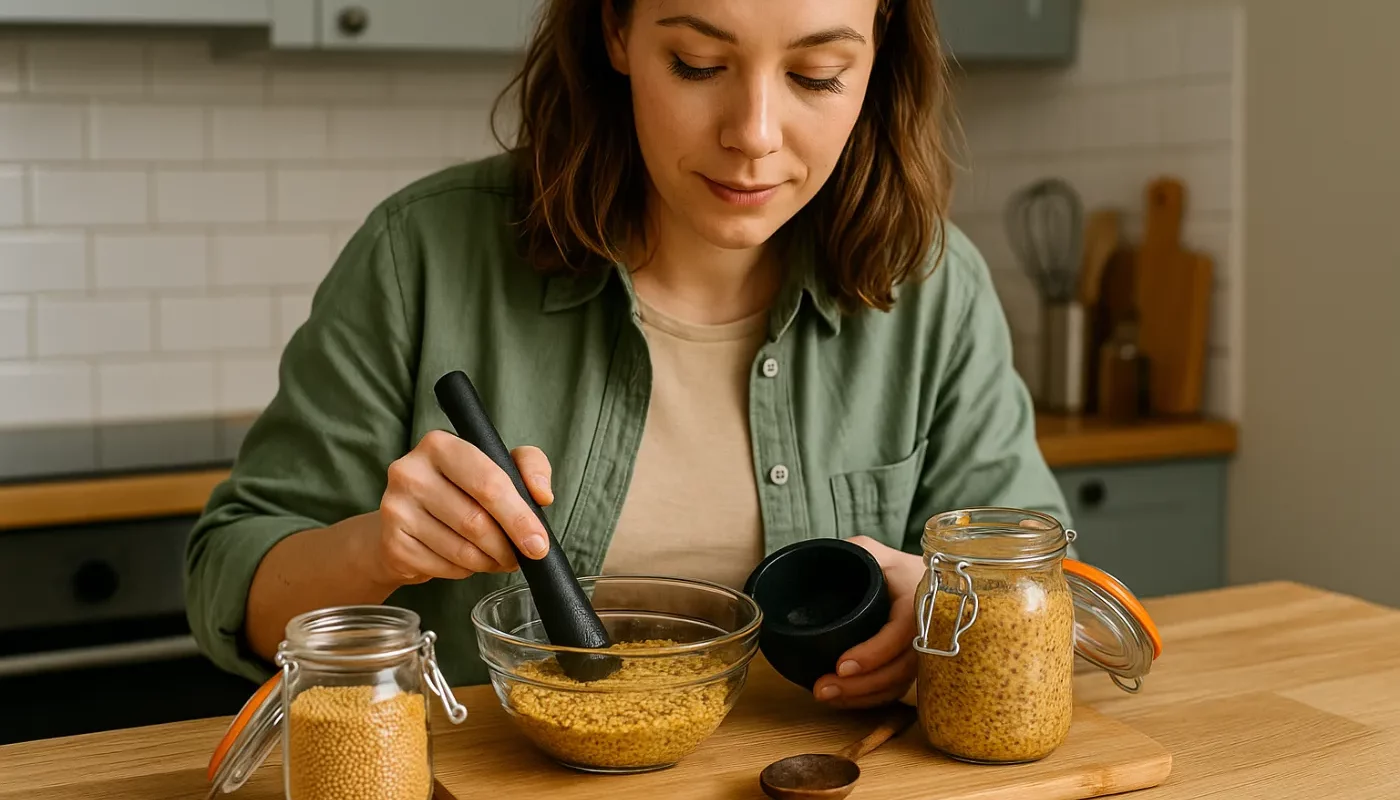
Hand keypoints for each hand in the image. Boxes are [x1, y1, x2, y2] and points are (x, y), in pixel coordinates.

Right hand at [372, 430, 554, 586]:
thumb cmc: (459, 490)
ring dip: (489, 561)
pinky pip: (444, 567)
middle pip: (476, 521)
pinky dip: (466, 570)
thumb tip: (542, 494)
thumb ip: (529, 466)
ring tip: (496, 557)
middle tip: (522, 556)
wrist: (405, 521)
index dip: (519, 517)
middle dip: (507, 546)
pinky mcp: (392, 544)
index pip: (489, 483)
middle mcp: (410, 472)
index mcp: (439, 445)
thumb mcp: (498, 465)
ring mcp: (395, 509)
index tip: (539, 543)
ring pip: (462, 550)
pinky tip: (467, 560)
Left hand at [812, 535, 924, 708]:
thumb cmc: (892, 566)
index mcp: (918, 599)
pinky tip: (844, 700)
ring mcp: (924, 652)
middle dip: (862, 685)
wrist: (924, 582)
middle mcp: (928, 630)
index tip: (842, 665)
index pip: (902, 632)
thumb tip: (816, 562)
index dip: (875, 653)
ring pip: (899, 684)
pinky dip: (871, 700)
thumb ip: (853, 551)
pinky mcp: (914, 668)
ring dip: (863, 697)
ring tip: (826, 695)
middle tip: (823, 688)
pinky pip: (897, 690)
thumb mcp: (873, 552)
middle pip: (901, 667)